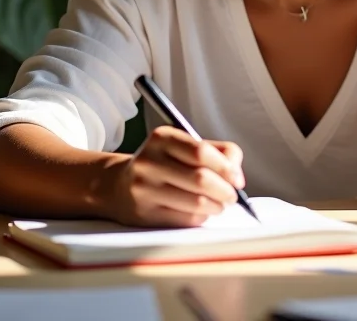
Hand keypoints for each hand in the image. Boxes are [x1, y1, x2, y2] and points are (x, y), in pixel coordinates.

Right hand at [103, 126, 244, 227]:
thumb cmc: (164, 163)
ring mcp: (144, 189)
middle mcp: (149, 161)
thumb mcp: (185, 146)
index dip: (226, 167)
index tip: (238, 179)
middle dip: (225, 191)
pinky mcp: (143, 214)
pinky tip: (201, 212)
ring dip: (216, 206)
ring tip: (220, 204)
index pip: (201, 152)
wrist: (119, 185)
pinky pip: (185, 219)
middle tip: (233, 196)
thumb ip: (218, 152)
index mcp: (162, 138)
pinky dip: (201, 217)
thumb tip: (237, 176)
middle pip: (201, 179)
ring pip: (195, 203)